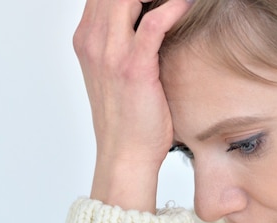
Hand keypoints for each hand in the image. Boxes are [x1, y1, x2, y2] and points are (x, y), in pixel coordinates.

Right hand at [73, 0, 192, 210]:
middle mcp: (93, 41)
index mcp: (87, 40)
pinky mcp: (134, 67)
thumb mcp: (114, 72)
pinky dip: (175, 7)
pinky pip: (154, 23)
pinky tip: (189, 4)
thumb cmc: (126, 118)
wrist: (125, 153)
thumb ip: (120, 42)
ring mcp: (110, 53)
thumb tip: (147, 22)